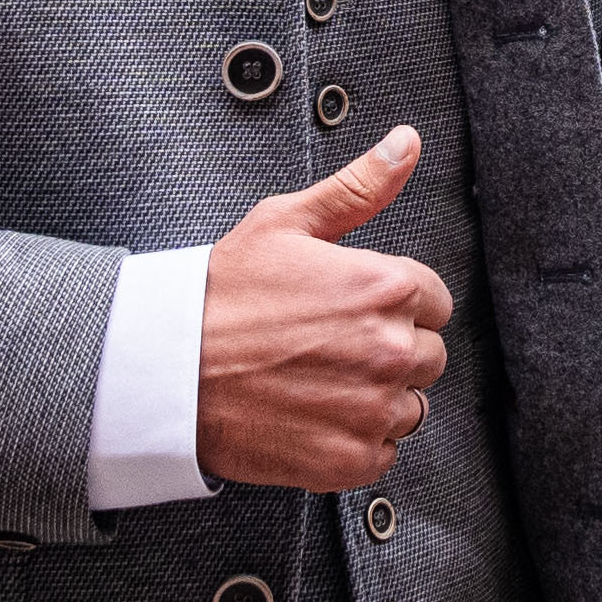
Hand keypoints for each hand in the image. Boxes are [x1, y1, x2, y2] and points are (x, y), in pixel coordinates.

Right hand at [198, 133, 456, 494]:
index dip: (393, 305)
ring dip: (376, 399)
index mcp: (387, 287)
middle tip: (328, 347)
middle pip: (428, 356)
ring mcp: (373, 409)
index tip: (350, 310)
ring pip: (410, 407)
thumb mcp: (287, 223)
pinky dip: (355, 442)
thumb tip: (408, 142)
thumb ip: (359, 187)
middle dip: (388, 351)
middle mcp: (391, 349)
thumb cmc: (221, 294)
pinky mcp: (351, 458)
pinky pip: (383, 453)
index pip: (434, 302)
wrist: (167, 371)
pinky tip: (312, 417)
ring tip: (317, 383)